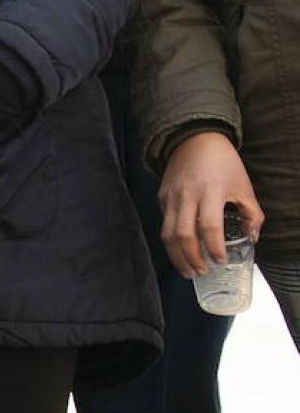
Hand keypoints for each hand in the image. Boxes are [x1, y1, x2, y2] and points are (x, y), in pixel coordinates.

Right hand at [160, 131, 263, 278]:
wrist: (194, 139)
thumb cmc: (223, 163)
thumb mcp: (244, 187)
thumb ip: (252, 214)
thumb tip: (251, 238)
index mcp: (211, 192)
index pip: (209, 226)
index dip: (214, 247)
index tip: (220, 261)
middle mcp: (187, 196)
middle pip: (183, 235)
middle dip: (192, 258)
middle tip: (201, 273)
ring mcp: (171, 197)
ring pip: (168, 234)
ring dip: (177, 256)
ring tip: (187, 270)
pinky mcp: (161, 197)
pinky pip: (165, 224)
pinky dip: (172, 242)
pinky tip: (181, 252)